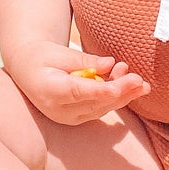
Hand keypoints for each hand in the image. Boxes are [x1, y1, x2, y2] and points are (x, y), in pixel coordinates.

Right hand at [5, 42, 150, 125]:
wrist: (28, 71)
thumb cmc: (41, 57)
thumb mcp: (58, 52)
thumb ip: (83, 60)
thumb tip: (109, 64)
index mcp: (50, 90)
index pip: (77, 92)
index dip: (98, 91)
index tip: (116, 88)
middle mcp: (59, 109)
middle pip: (94, 102)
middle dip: (119, 91)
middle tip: (138, 79)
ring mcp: (69, 116)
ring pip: (101, 108)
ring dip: (122, 95)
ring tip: (140, 82)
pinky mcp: (78, 117)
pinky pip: (101, 108)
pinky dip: (117, 97)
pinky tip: (132, 87)